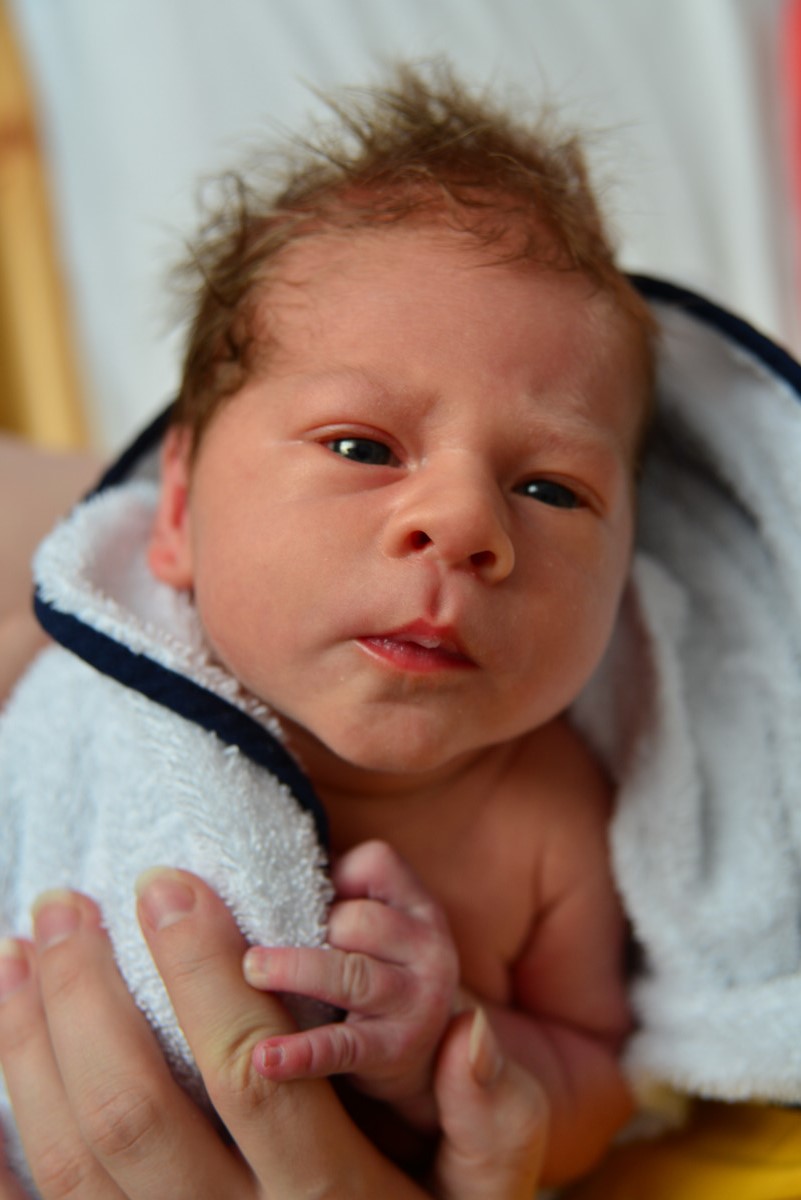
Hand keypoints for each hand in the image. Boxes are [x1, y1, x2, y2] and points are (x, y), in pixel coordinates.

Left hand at [0, 871, 546, 1198]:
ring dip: (30, 1048)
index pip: (251, 1070)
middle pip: (137, 1111)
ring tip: (17, 953)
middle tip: (64, 902)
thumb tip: (469, 1028)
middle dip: (89, 995)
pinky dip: (1, 1149)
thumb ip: (493, 1123)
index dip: (203, 971)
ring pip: (72, 1163)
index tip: (170, 885)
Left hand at [243, 840, 458, 1123]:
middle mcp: (429, 948)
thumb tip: (234, 873)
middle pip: (359, 919)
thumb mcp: (374, 930)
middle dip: (310, 930)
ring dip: (295, 970)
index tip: (300, 897)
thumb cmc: (376, 974)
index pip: (377, 863)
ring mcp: (417, 1001)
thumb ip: (329, 896)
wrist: (425, 1060)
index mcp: (418, 907)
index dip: (334, 874)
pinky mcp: (394, 1050)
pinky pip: (343, 1046)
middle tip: (265, 945)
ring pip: (351, 973)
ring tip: (251, 972)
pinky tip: (265, 1058)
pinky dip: (302, 1053)